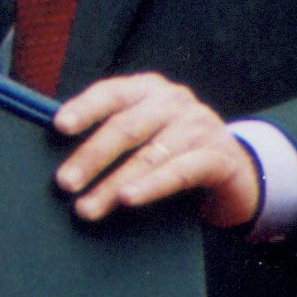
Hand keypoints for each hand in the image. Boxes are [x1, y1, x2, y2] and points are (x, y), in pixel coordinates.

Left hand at [50, 72, 262, 229]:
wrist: (237, 173)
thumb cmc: (175, 152)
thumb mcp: (146, 134)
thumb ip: (114, 136)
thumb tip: (62, 159)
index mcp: (149, 89)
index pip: (112, 92)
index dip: (85, 108)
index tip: (59, 127)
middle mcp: (174, 101)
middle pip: (126, 127)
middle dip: (91, 157)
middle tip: (64, 183)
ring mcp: (199, 126)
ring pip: (148, 155)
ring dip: (113, 184)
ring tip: (87, 207)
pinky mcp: (218, 156)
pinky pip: (179, 172)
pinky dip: (151, 186)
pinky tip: (129, 200)